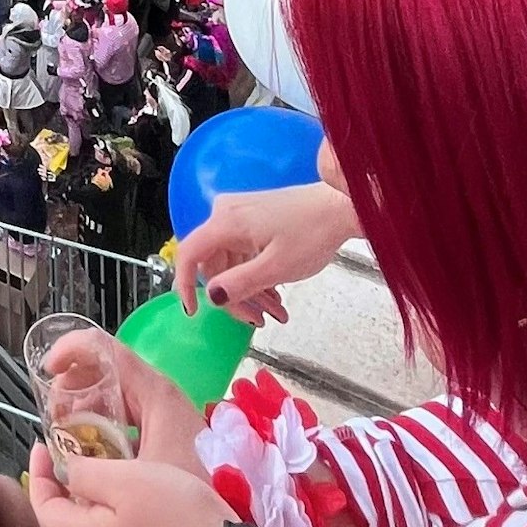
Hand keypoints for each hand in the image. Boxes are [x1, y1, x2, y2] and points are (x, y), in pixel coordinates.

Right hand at [35, 325, 203, 467]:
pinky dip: (99, 420)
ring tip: (65, 433)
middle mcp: (159, 395)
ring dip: (82, 405)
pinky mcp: (162, 429)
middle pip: (104, 368)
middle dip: (71, 385)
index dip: (70, 350)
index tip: (47, 371)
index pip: (104, 348)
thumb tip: (57, 462)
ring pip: (112, 391)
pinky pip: (122, 411)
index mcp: (154, 394)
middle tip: (54, 415)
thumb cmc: (188, 495)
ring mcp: (161, 411)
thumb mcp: (133, 477)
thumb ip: (89, 467)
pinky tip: (88, 447)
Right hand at [170, 180, 354, 324]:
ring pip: (231, 262)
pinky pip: (244, 253)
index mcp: (225, 221)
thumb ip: (240, 283)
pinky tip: (276, 296)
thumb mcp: (276, 267)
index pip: (189, 254)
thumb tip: (212, 296)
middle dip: (234, 296)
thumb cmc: (313, 233)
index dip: (185, 285)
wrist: (342, 206)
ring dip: (249, 290)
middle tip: (258, 320)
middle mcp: (227, 213)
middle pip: (213, 264)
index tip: (194, 312)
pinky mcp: (254, 218)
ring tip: (276, 313)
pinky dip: (256, 276)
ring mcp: (241, 214)